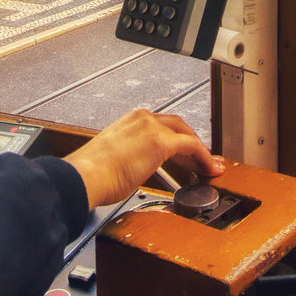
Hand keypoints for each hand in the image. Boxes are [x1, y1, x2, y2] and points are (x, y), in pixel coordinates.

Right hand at [65, 108, 224, 208]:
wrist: (85, 176)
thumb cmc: (91, 174)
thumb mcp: (112, 160)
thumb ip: (127, 159)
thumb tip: (132, 171)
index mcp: (128, 122)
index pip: (160, 127)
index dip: (176, 141)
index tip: (184, 155)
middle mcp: (141, 118)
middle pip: (176, 127)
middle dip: (192, 143)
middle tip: (203, 160)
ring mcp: (152, 127)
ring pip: (186, 134)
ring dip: (200, 150)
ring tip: (209, 166)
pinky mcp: (161, 142)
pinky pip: (192, 146)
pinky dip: (203, 157)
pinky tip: (207, 168)